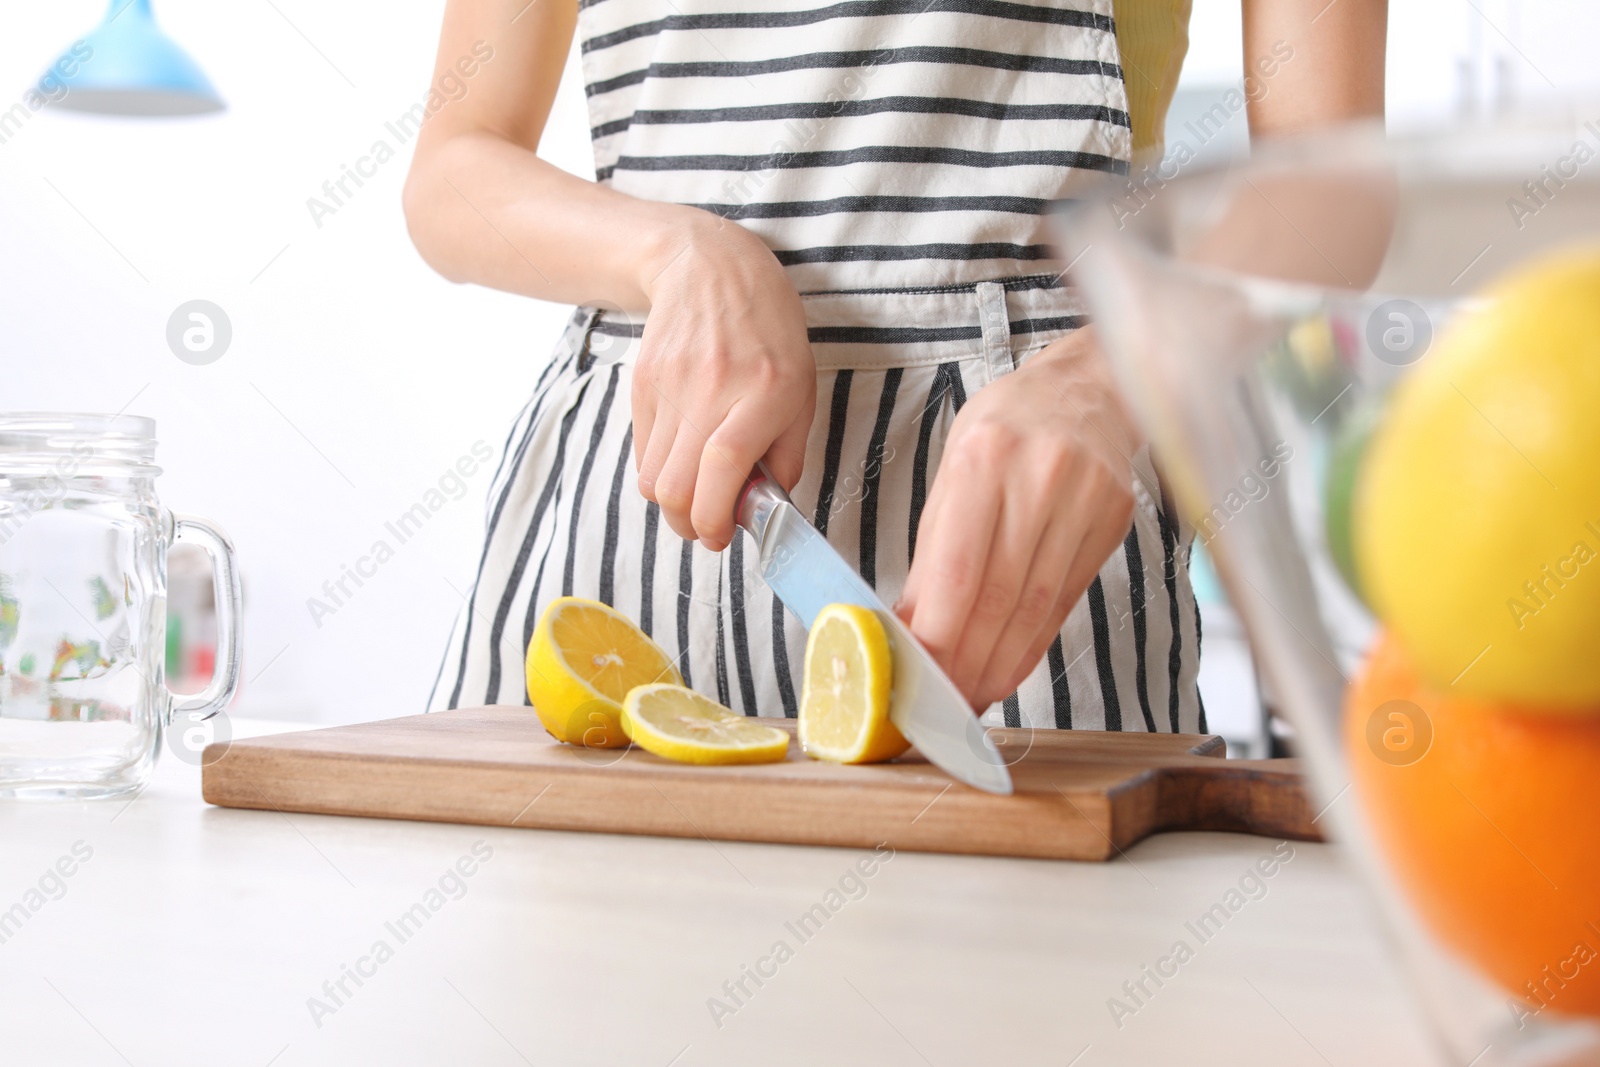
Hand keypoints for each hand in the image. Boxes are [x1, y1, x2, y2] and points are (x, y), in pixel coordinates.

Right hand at [633, 215, 815, 550]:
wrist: (710, 268)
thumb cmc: (768, 331)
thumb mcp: (801, 388)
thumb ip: (786, 454)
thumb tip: (764, 509)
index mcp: (764, 391)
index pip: (723, 466)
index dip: (717, 516)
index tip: (723, 536)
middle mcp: (712, 389)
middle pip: (676, 487)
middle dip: (689, 526)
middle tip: (708, 528)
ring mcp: (670, 386)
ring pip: (653, 477)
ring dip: (673, 503)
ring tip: (697, 495)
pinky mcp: (642, 385)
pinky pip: (642, 452)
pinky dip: (660, 471)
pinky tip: (683, 458)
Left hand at [895, 327, 1139, 708]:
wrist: (1087, 389)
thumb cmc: (1007, 426)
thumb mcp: (955, 467)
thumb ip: (935, 547)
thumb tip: (911, 624)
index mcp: (986, 458)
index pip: (958, 570)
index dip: (937, 634)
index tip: (913, 673)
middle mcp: (1040, 478)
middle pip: (998, 597)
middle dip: (965, 662)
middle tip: (939, 702)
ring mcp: (1085, 500)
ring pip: (1035, 607)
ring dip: (998, 664)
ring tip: (969, 696)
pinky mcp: (1113, 522)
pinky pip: (1065, 600)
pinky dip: (1032, 642)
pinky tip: (1008, 667)